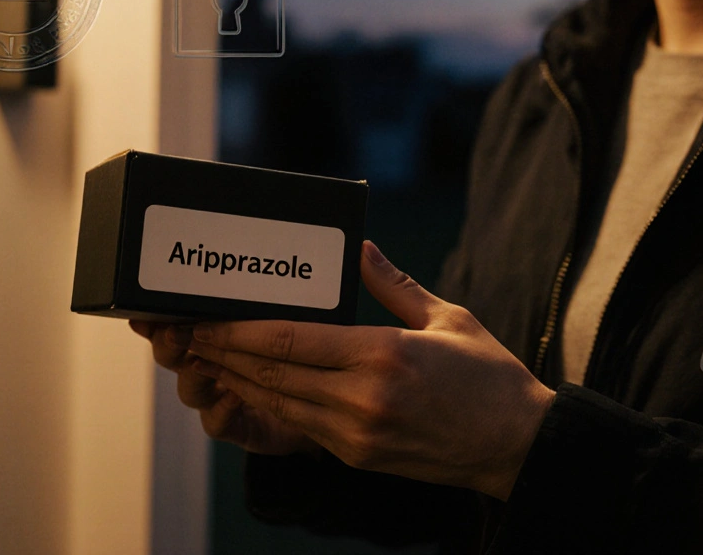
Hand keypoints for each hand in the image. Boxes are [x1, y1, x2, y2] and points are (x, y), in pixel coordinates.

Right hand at [128, 319, 320, 456]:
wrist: (322, 407)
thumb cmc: (302, 358)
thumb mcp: (282, 324)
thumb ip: (262, 305)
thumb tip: (256, 269)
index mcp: (217, 340)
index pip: (178, 324)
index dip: (158, 319)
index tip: (146, 309)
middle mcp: (212, 371)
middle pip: (172, 358)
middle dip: (168, 343)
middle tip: (173, 332)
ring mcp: (221, 402)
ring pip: (190, 391)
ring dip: (193, 374)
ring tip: (201, 360)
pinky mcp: (239, 429)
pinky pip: (216, 423)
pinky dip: (221, 409)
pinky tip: (234, 395)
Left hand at [185, 240, 556, 500]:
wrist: (517, 446)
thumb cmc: (489, 376)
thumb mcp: (447, 317)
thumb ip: (392, 284)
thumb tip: (359, 246)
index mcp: (382, 356)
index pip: (289, 340)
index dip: (237, 331)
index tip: (205, 317)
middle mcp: (362, 399)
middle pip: (271, 372)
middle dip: (222, 353)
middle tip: (185, 334)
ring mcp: (356, 433)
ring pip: (277, 403)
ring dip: (235, 380)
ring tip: (203, 358)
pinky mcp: (358, 455)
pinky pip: (298, 425)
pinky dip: (266, 404)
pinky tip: (246, 386)